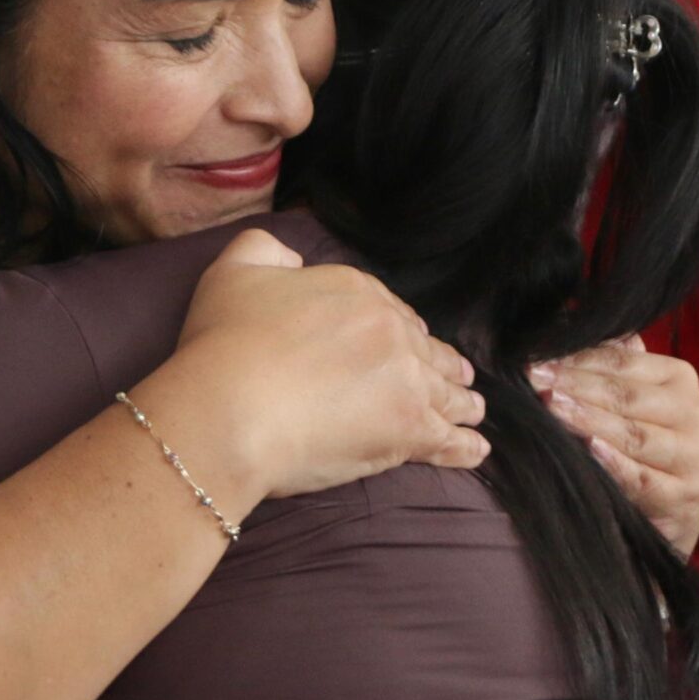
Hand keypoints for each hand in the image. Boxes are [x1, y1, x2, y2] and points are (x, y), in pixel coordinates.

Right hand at [173, 229, 487, 498]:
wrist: (228, 407)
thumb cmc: (223, 345)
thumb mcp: (232, 272)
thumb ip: (264, 250)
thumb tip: (293, 261)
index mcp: (354, 291)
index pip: (387, 308)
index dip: (396, 328)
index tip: (402, 341)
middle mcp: (389, 329)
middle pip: (422, 348)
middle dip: (438, 362)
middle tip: (454, 377)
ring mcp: (406, 380)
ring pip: (444, 391)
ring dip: (460, 400)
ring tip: (472, 410)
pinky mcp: (409, 429)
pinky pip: (448, 439)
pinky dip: (465, 445)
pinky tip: (475, 449)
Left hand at [531, 336, 698, 555]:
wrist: (668, 518)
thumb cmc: (640, 450)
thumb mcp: (630, 406)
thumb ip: (607, 369)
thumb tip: (561, 330)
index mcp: (679, 379)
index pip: (622, 362)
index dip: (576, 359)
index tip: (534, 359)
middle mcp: (694, 413)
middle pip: (626, 395)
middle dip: (576, 386)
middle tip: (534, 381)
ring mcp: (694, 456)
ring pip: (633, 434)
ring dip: (589, 420)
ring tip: (551, 408)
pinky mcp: (685, 496)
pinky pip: (644, 477)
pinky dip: (616, 464)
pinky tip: (590, 451)